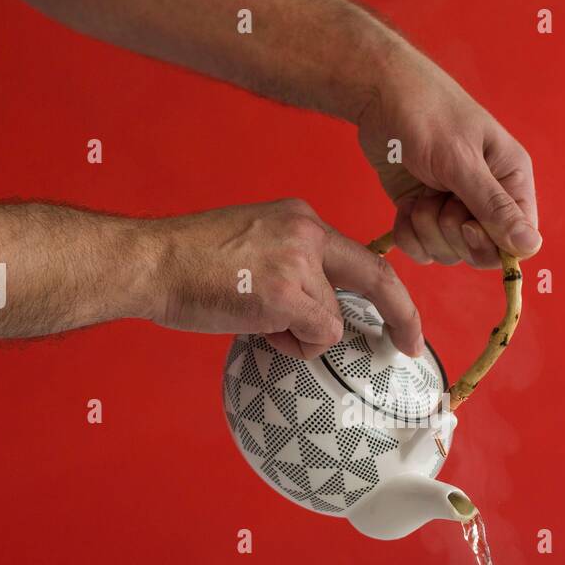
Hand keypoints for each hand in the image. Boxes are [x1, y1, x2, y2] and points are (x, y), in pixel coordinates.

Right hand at [142, 199, 421, 358]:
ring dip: (301, 335)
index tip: (401, 317)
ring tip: (258, 321)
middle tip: (412, 345)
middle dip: (402, 315)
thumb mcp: (254, 246)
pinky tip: (259, 329)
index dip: (387, 289)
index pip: (360, 255)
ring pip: (333, 320)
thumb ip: (294, 267)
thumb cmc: (190, 264)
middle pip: (375, 277)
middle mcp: (307, 233)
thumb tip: (319, 310)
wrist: (152, 263)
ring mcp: (299, 263)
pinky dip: (294, 345)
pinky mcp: (288, 293)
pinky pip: (319, 335)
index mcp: (300, 219)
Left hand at [356, 58, 538, 267]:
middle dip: (453, 234)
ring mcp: (454, 207)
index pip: (519, 239)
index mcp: (510, 180)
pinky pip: (422, 247)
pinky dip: (409, 233)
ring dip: (427, 229)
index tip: (468, 226)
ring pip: (449, 253)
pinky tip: (404, 207)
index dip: (493, 245)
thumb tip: (531, 245)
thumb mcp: (462, 162)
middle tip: (438, 199)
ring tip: (420, 193)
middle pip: (481, 252)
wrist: (380, 95)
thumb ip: (494, 207)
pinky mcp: (424, 211)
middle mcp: (487, 198)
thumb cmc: (428, 116)